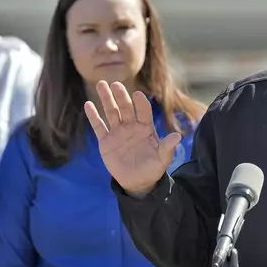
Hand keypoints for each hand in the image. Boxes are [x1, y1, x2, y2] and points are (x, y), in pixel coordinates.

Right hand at [84, 81, 180, 196]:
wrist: (138, 182)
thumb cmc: (153, 168)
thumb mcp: (162, 158)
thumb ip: (168, 146)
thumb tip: (177, 137)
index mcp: (146, 128)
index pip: (144, 111)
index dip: (141, 103)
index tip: (138, 95)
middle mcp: (131, 126)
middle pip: (126, 108)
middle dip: (121, 96)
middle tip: (115, 84)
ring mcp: (118, 133)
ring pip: (111, 112)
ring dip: (106, 99)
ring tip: (102, 85)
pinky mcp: (106, 142)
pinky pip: (99, 127)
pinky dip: (93, 116)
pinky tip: (88, 104)